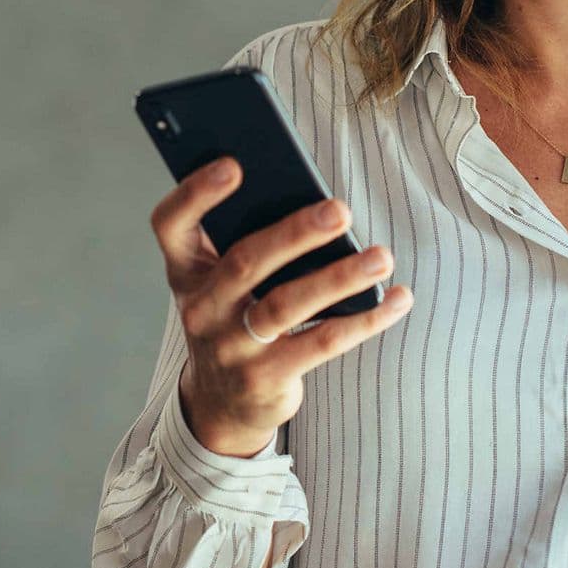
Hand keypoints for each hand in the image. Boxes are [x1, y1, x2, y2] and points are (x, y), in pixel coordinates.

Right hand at [148, 156, 413, 456]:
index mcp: (187, 270)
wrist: (222, 402)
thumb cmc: (235, 318)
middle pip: (244, 262)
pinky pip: (321, 343)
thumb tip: (317, 207)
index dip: (195, 193)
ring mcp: (230, 347)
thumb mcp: (223, 283)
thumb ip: (248, 243)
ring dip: (339, 278)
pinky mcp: (265, 378)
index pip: (171, 224)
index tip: (233, 164)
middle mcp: (201, 308)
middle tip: (341, 210)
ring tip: (382, 257)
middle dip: (295, 233)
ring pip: (286, 305)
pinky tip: (397, 299)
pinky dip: (364, 320)